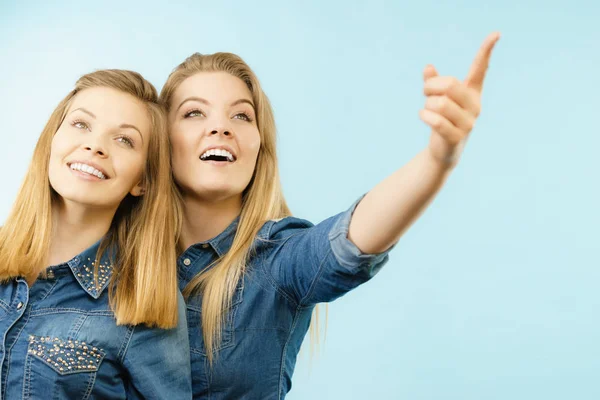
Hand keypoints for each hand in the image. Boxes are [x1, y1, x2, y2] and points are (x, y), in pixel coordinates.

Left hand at [419, 32, 499, 166]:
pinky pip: (437, 121)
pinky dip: (425, 116)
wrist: (443, 151)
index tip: (496, 33)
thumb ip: (433, 82)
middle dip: (431, 86)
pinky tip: (423, 115)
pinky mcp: (457, 137)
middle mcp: (475, 105)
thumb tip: (428, 67)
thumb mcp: (438, 98)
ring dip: (427, 104)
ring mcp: (468, 122)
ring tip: (427, 109)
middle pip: (450, 85)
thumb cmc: (442, 119)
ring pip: (440, 103)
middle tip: (425, 92)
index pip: (480, 69)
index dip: (486, 51)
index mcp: (472, 93)